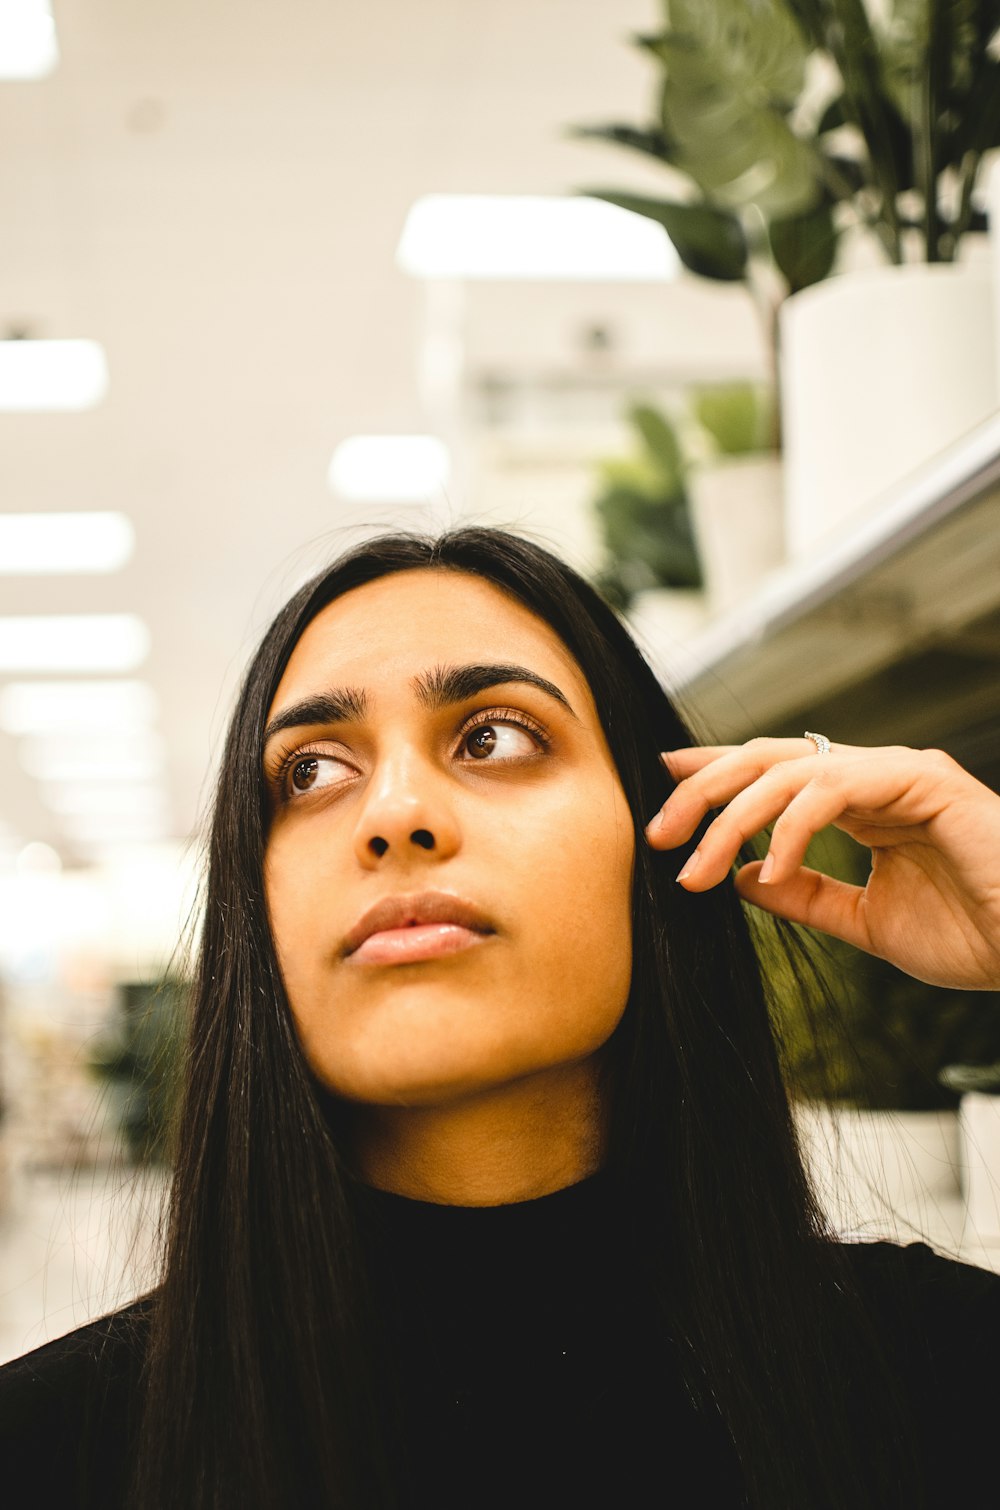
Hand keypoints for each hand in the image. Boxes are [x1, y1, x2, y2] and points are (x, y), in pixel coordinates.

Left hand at [645, 737, 999, 990]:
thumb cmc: (973, 936)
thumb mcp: (863, 921)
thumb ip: (803, 895)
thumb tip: (738, 876)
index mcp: (863, 803)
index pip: (774, 774)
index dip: (716, 774)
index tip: (662, 784)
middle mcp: (877, 777)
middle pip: (768, 760)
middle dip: (704, 790)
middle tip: (656, 833)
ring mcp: (901, 772)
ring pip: (790, 771)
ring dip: (731, 816)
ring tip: (696, 866)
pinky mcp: (926, 780)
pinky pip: (835, 789)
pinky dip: (791, 826)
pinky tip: (767, 866)